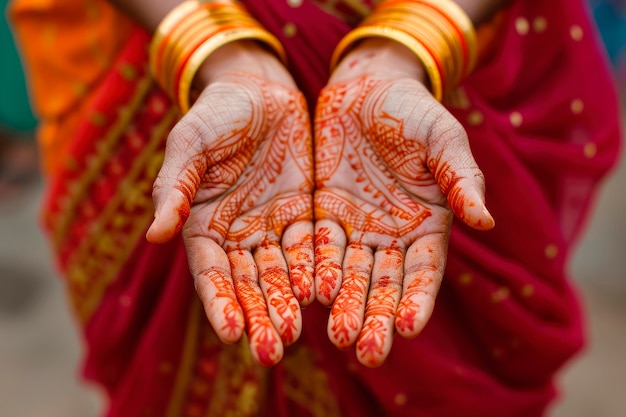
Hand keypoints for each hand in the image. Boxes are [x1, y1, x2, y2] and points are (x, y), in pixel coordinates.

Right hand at [146, 43, 313, 366]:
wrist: (258, 90)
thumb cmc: (216, 114)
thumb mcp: (190, 144)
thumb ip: (175, 187)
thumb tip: (153, 234)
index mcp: (202, 224)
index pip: (210, 272)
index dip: (219, 302)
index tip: (231, 332)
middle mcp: (236, 234)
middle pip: (247, 283)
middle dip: (257, 316)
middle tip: (269, 352)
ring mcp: (271, 226)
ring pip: (279, 274)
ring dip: (285, 304)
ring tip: (294, 335)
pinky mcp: (303, 213)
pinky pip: (310, 247)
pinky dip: (313, 271)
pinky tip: (321, 293)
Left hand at [314, 40, 493, 366]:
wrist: (367, 87)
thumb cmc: (413, 110)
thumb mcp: (443, 138)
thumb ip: (462, 177)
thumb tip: (486, 220)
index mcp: (427, 224)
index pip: (423, 271)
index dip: (418, 298)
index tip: (408, 327)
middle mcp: (391, 235)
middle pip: (384, 284)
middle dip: (377, 317)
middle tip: (368, 352)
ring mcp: (356, 227)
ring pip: (350, 274)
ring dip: (344, 305)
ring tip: (337, 337)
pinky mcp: (323, 214)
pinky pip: (317, 248)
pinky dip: (314, 271)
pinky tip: (307, 295)